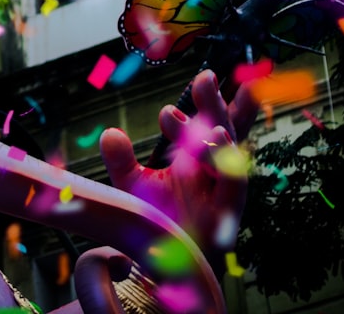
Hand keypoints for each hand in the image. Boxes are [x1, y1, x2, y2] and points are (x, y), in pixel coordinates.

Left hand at [99, 70, 258, 266]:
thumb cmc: (160, 219)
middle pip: (220, 130)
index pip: (202, 121)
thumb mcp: (134, 186)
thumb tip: (110, 133)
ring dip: (222, 138)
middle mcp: (214, 170)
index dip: (198, 102)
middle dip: (214, 105)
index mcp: (196, 156)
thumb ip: (121, 161)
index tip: (170, 102)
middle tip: (205, 78)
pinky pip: (233, 191)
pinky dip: (230, 173)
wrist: (171, 265)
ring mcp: (222, 192)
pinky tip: (226, 156)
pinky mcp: (226, 216)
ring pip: (230, 159)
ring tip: (211, 124)